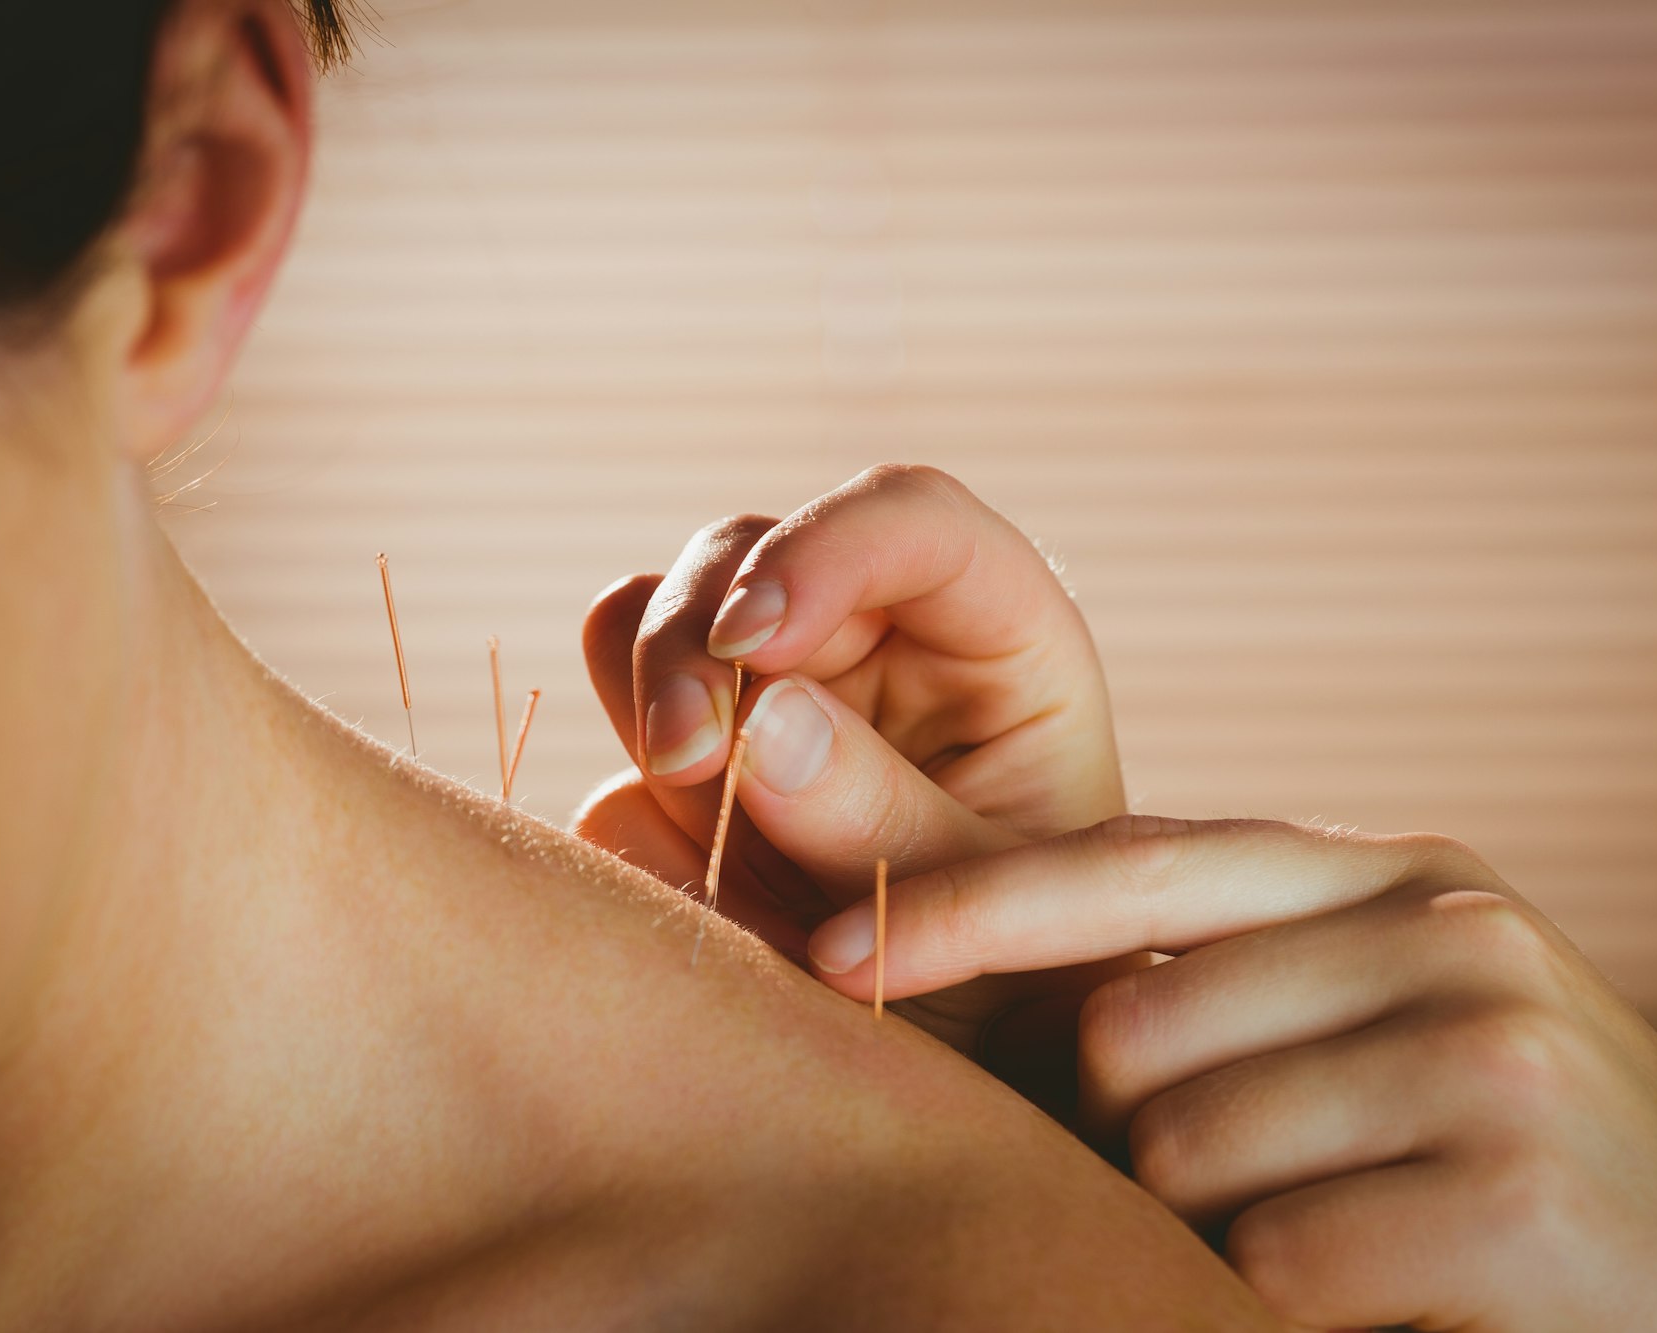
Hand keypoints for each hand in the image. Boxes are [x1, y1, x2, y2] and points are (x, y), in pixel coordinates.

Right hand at [574, 464, 1132, 1059]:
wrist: (980, 1075)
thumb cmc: (1040, 982)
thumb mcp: (1004, 915)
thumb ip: (891, 823)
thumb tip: (761, 723)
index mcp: (993, 636)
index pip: (912, 518)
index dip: (823, 547)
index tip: (756, 638)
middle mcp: (873, 642)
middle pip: (746, 553)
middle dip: (697, 640)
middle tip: (689, 758)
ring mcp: (770, 701)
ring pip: (652, 620)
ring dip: (652, 703)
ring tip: (699, 810)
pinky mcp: (697, 774)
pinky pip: (617, 753)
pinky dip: (635, 808)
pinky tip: (703, 892)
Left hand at [808, 815, 1656, 1330]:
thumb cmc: (1521, 1176)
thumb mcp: (1390, 1036)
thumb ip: (1230, 984)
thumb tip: (1003, 972)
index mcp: (1400, 876)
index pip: (1130, 863)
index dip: (968, 906)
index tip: (832, 949)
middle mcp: (1444, 929)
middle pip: (1125, 1026)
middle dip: (1132, 1138)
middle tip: (1261, 1193)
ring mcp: (1485, 1052)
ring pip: (1179, 1153)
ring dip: (1213, 1236)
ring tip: (1352, 1243)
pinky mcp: (1508, 1191)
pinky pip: (1271, 1263)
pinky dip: (1284, 1309)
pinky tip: (1395, 1302)